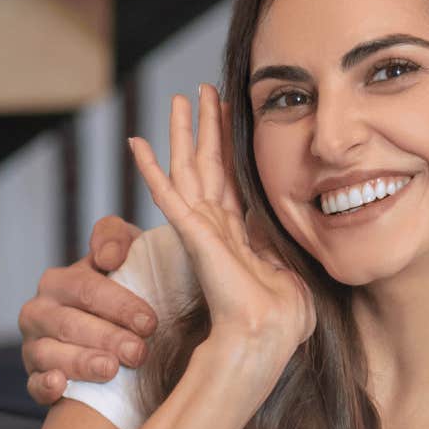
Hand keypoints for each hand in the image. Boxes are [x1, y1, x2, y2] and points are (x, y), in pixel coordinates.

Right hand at [18, 214, 157, 406]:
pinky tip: (60, 385)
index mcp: (61, 281)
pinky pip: (33, 384)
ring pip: (49, 354)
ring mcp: (34, 345)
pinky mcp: (35, 378)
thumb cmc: (127, 288)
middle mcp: (40, 310)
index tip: (150, 323)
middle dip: (107, 338)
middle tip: (138, 352)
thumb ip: (116, 238)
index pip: (87, 289)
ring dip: (80, 362)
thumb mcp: (127, 253)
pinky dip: (44, 386)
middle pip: (70, 323)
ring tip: (111, 369)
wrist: (120, 333)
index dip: (119, 305)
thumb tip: (108, 256)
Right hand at [130, 83, 314, 374]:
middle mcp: (216, 227)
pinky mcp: (193, 234)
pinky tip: (137, 143)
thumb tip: (291, 234)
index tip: (229, 112)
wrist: (265, 338)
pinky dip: (150, 168)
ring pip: (187, 169)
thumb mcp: (291, 274)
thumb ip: (281, 251)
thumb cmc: (282, 320)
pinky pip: (167, 195)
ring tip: (177, 99)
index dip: (229, 145)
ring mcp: (201, 230)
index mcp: (240, 235)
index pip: (231, 180)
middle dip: (206, 126)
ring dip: (182, 133)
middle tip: (202, 90)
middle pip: (208, 165)